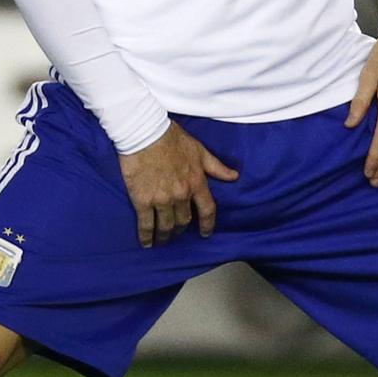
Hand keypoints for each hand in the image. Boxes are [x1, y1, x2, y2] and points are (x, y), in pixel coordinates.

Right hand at [118, 122, 238, 247]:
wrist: (144, 133)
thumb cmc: (171, 138)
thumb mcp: (199, 150)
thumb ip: (216, 166)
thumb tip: (234, 176)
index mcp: (197, 182)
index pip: (207, 210)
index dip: (207, 224)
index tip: (205, 233)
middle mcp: (181, 194)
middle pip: (184, 221)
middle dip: (181, 230)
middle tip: (177, 234)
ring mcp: (162, 199)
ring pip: (166, 225)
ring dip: (165, 236)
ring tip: (162, 241)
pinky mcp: (142, 200)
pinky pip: (146, 224)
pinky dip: (146, 236)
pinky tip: (146, 243)